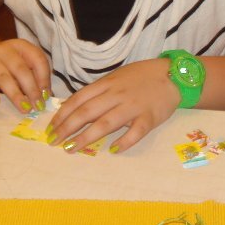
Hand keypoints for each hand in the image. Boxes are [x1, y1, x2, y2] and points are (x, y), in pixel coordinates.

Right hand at [0, 38, 50, 111]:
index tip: (46, 95)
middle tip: (38, 106)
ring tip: (25, 109)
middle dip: (32, 89)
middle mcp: (5, 51)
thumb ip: (34, 74)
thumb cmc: (6, 62)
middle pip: (21, 70)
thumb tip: (46, 96)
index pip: (37, 59)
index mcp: (21, 46)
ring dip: (16, 95)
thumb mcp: (22, 61)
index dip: (44, 78)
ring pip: (3, 78)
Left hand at [47, 58, 178, 153]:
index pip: (78, 100)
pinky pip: (135, 132)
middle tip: (54, 142)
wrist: (173, 75)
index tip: (50, 128)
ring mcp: (133, 106)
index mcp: (107, 84)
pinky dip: (124, 142)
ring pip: (105, 123)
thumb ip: (97, 91)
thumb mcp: (116, 78)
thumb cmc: (141, 77)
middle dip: (67, 128)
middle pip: (87, 112)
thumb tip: (73, 107)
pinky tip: (113, 150)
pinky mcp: (149, 118)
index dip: (62, 115)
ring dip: (86, 137)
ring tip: (71, 148)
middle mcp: (116, 95)